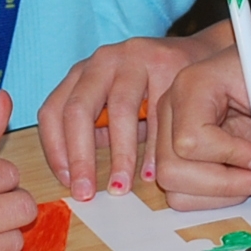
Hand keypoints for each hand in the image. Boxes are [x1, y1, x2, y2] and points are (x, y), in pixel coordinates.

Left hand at [38, 35, 202, 199]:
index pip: (52, 111)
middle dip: (80, 156)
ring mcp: (133, 58)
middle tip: (86, 192)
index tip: (66, 182)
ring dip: (119, 155)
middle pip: (78, 110)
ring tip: (121, 187)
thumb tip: (77, 176)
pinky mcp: (166, 62)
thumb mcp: (115, 107)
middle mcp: (101, 61)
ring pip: (119, 109)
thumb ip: (97, 131)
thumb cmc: (149, 91)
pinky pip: (157, 110)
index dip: (54, 150)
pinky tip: (152, 171)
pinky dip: (153, 146)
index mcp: (81, 74)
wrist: (198, 58)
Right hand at [154, 23, 250, 209]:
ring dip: (220, 194)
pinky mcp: (180, 151)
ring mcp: (171, 132)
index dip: (231, 157)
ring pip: (174, 187)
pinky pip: (183, 192)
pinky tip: (243, 177)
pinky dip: (215, 196)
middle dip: (223, 184)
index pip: (191, 140)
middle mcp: (172, 108)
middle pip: (173, 169)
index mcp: (193, 84)